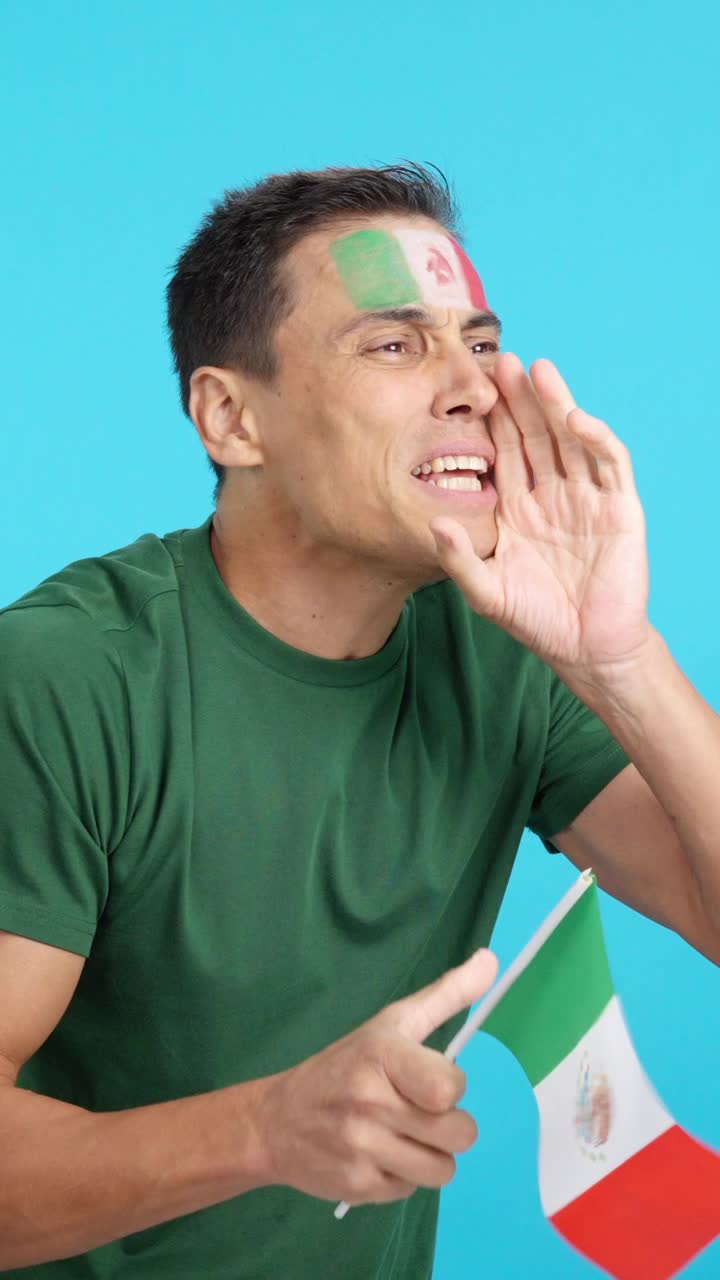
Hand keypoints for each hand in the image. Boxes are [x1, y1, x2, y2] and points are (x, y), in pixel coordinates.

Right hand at [255, 948, 497, 1206]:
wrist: (275, 1120)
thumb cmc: (344, 1065)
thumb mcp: (391, 1023)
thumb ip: (446, 994)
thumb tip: (491, 961)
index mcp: (381, 1055)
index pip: (449, 1088)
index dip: (450, 1088)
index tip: (427, 1081)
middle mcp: (370, 1101)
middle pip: (458, 1135)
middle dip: (449, 1127)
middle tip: (420, 1114)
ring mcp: (361, 1148)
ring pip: (442, 1170)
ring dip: (430, 1156)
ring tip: (402, 1137)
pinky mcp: (356, 1188)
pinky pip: (412, 1191)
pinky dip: (402, 1176)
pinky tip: (378, 1156)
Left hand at [430, 353, 651, 679]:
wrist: (587, 649)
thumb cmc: (536, 622)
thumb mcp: (487, 592)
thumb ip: (460, 560)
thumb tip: (430, 522)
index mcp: (518, 508)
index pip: (504, 453)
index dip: (492, 421)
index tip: (471, 389)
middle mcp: (552, 495)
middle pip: (536, 435)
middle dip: (521, 399)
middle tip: (501, 361)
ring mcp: (587, 498)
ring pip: (571, 440)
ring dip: (557, 405)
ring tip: (538, 371)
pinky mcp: (620, 508)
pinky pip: (609, 464)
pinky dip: (596, 439)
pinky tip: (576, 419)